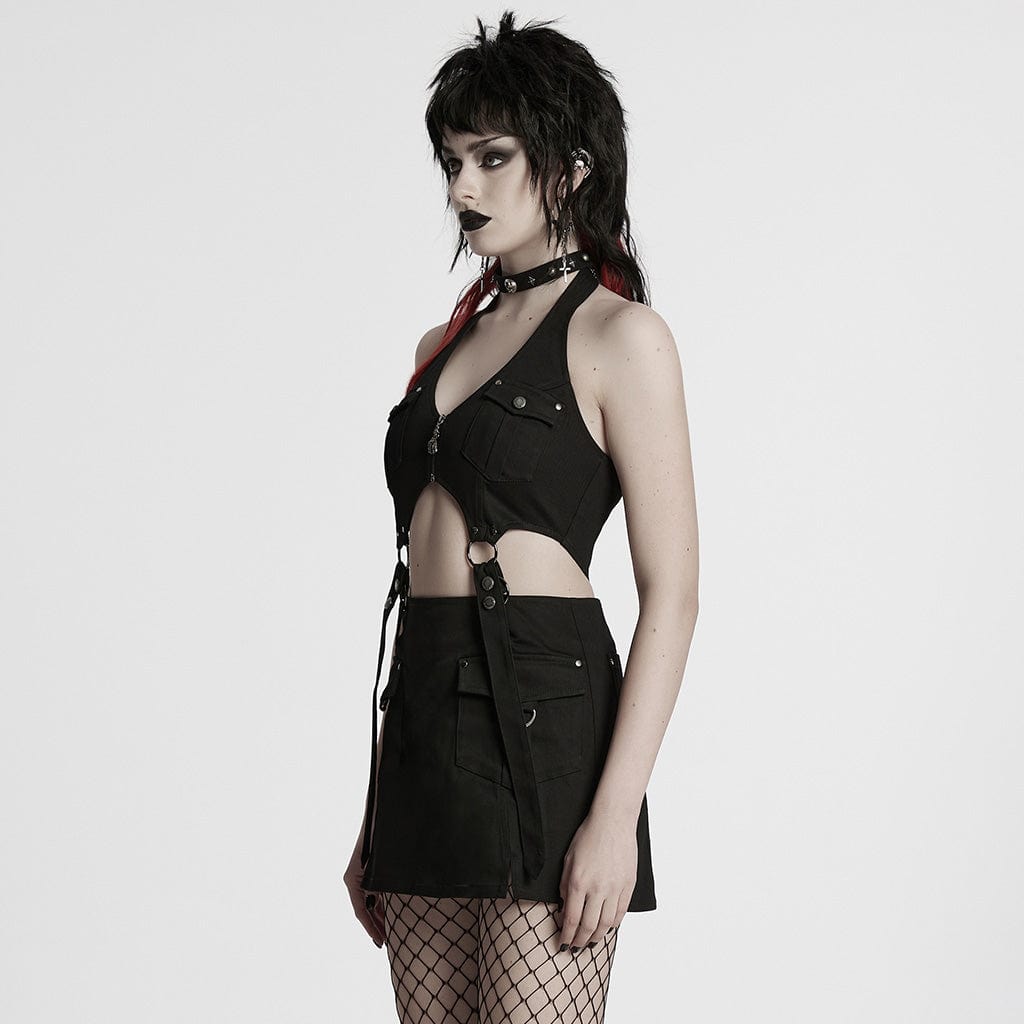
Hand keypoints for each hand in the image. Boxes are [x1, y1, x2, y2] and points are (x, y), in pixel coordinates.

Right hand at [344, 833, 385, 948]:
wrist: (383, 813)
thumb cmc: (381, 835)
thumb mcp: (379, 865)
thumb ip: (380, 886)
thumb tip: (383, 907)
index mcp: (353, 879)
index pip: (361, 911)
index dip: (371, 928)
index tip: (380, 942)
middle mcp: (356, 878)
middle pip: (367, 909)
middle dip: (378, 926)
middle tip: (389, 943)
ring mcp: (364, 874)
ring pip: (373, 901)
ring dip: (382, 916)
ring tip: (394, 933)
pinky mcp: (372, 870)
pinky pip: (377, 892)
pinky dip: (385, 904)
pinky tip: (396, 913)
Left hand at [555, 812, 635, 950]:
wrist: (612, 822)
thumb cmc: (588, 836)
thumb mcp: (568, 860)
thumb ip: (565, 886)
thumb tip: (565, 908)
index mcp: (578, 882)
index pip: (571, 919)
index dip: (567, 936)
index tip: (563, 944)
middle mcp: (597, 889)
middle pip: (589, 927)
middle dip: (580, 941)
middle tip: (575, 947)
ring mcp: (615, 888)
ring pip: (606, 924)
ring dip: (597, 937)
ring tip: (590, 941)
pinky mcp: (628, 885)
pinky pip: (621, 913)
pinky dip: (612, 924)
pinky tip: (606, 926)